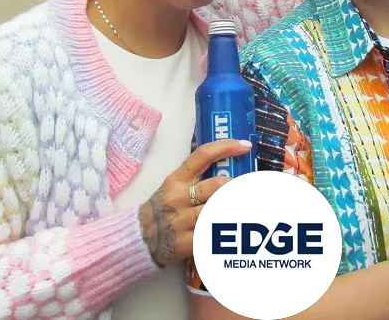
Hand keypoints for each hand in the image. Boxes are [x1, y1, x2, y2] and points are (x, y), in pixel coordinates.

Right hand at [138, 139, 251, 266]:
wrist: (139, 238)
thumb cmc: (160, 209)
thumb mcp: (171, 187)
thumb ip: (195, 177)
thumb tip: (228, 166)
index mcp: (176, 179)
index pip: (202, 156)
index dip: (226, 147)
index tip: (245, 146)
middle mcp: (179, 197)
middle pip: (216, 186)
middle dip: (237, 186)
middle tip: (250, 188)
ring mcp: (182, 220)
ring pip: (217, 209)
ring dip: (235, 207)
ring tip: (249, 207)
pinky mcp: (186, 241)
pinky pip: (212, 233)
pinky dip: (226, 230)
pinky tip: (236, 231)